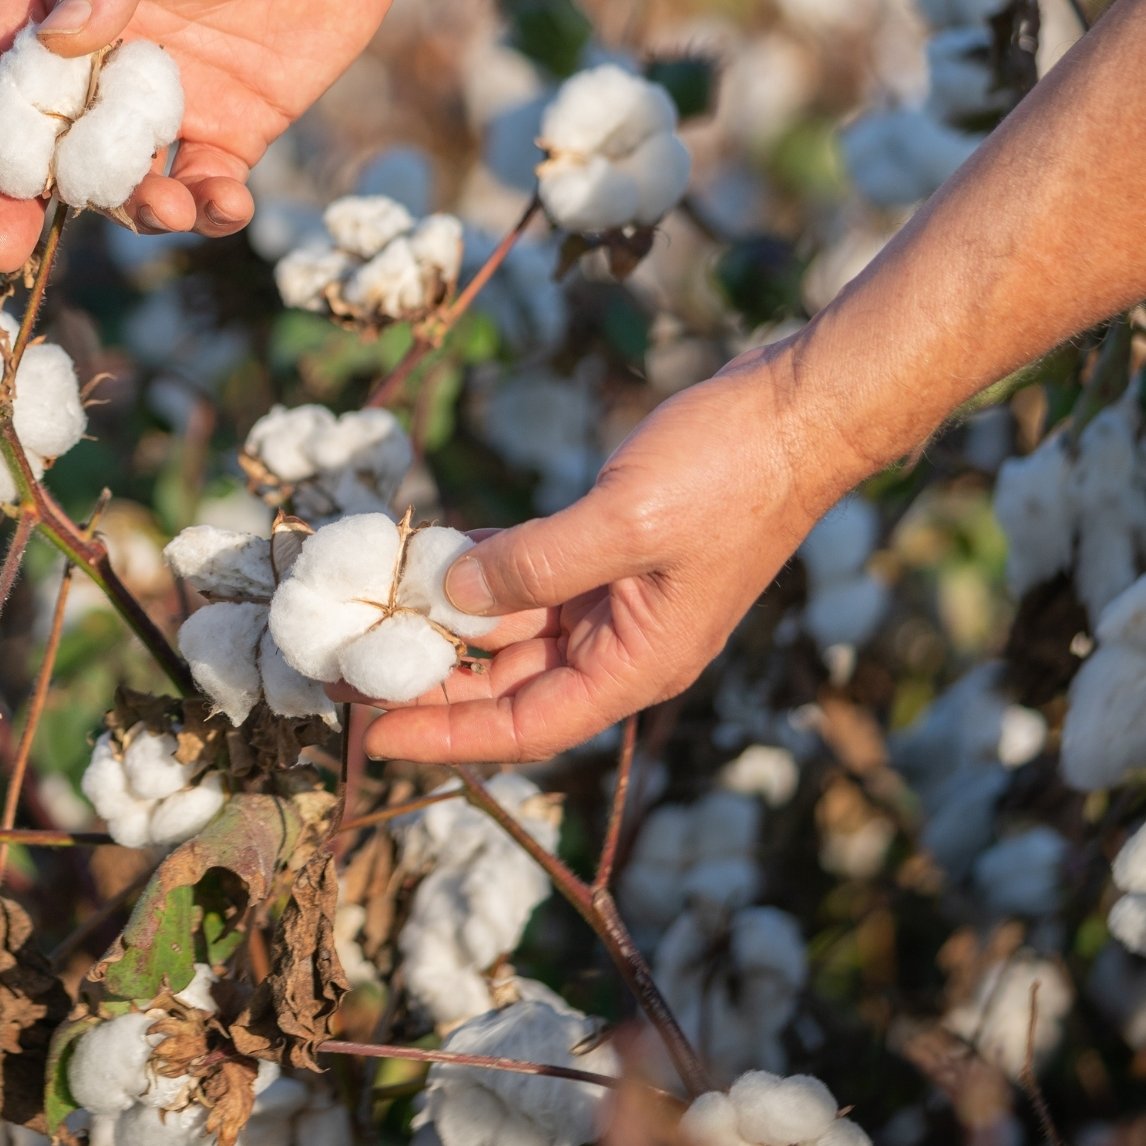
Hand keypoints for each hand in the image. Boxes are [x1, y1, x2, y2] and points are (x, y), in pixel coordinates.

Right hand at [0, 0, 418, 269]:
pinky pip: (203, 187)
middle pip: (46, 139)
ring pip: (122, 176)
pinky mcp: (232, 128)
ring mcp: (167, 98)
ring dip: (130, 205)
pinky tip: (229, 206)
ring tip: (163, 206)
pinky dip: (208, 209)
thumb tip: (56, 38)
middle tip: (5, 249)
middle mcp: (107, 54)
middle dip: (22, 197)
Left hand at [359, 342, 870, 763]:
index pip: (526, 726)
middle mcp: (624, 644)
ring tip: (369, 612)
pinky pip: (531, 572)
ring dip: (447, 619)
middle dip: (430, 679)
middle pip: (509, 685)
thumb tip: (455, 593)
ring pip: (513, 627)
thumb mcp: (625, 520)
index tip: (371, 733)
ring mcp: (619, 597)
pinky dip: (481, 564)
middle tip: (346, 670)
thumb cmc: (730, 473)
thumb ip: (537, 563)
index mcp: (638, 664)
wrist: (800, 411)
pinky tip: (429, 550)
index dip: (446, 735)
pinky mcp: (613, 549)